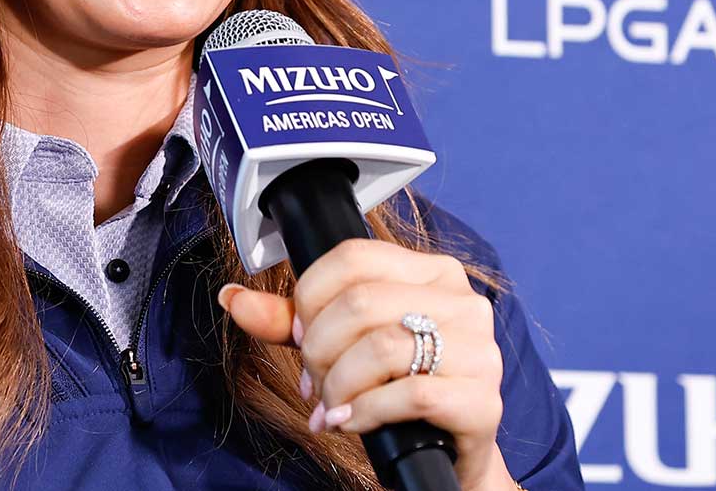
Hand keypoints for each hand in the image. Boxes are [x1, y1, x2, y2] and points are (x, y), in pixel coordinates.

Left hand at [218, 238, 515, 490]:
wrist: (446, 457)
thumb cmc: (396, 392)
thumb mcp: (341, 348)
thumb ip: (291, 322)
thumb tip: (232, 298)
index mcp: (432, 272)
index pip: (352, 257)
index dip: (310, 299)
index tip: (302, 338)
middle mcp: (463, 302)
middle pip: (360, 303)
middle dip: (319, 351)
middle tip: (314, 384)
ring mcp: (480, 350)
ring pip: (382, 347)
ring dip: (338, 385)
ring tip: (332, 406)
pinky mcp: (483, 400)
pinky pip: (410, 394)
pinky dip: (365, 412)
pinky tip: (353, 421)